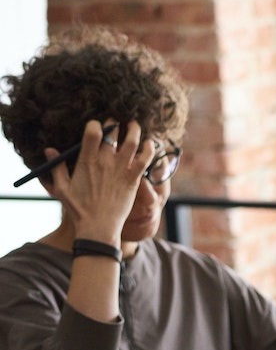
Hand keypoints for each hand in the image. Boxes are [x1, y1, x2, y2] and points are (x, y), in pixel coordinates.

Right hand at [47, 120, 153, 244]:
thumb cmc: (79, 209)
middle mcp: (104, 162)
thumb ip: (57, 167)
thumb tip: (49, 150)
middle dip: (115, 124)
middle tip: (118, 122)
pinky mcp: (134, 180)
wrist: (98, 226)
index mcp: (86, 160)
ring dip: (135, 130)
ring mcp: (121, 170)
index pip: (93, 132)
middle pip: (113, 133)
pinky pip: (145, 159)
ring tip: (135, 125)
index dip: (96, 124)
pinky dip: (149, 149)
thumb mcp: (62, 188)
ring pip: (132, 142)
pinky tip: (151, 144)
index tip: (98, 125)